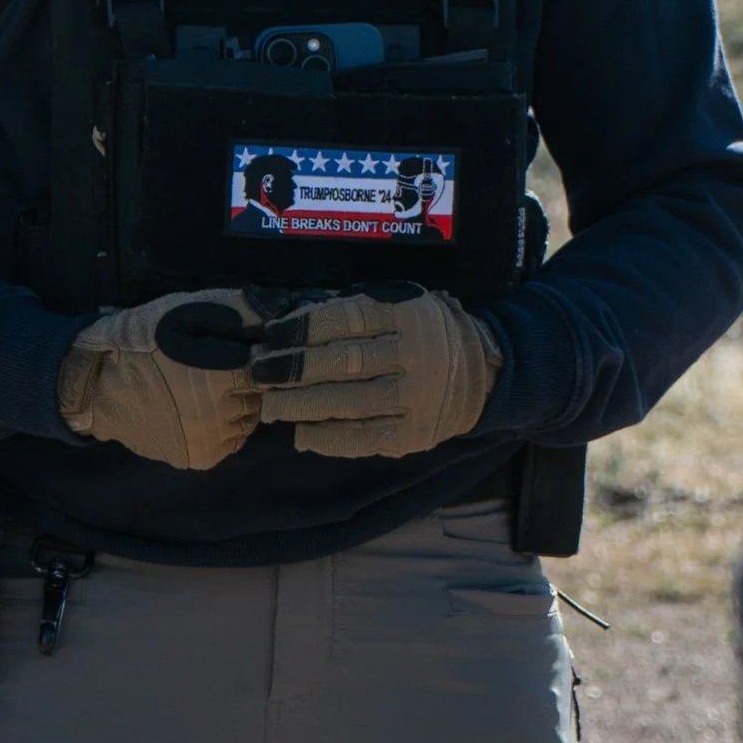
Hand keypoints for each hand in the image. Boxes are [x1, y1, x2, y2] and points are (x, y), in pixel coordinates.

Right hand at [59, 290, 267, 469]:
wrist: (98, 384)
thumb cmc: (144, 340)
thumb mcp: (187, 309)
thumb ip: (240, 308)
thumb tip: (285, 307)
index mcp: (226, 374)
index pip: (271, 364)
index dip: (255, 351)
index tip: (236, 345)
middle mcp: (225, 414)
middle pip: (261, 393)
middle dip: (246, 378)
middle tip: (215, 365)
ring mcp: (213, 440)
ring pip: (249, 419)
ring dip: (238, 403)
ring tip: (205, 388)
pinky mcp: (202, 458)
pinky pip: (231, 440)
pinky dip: (224, 426)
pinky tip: (201, 410)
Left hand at [250, 284, 500, 458]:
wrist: (482, 374)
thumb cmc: (425, 332)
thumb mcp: (402, 304)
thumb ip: (357, 311)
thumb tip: (291, 327)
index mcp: (409, 314)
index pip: (348, 319)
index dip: (304, 328)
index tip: (272, 335)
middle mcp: (416, 354)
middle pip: (344, 362)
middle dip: (294, 368)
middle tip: (259, 372)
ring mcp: (416, 398)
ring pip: (349, 403)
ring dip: (302, 405)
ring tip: (270, 404)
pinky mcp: (414, 434)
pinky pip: (364, 438)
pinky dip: (328, 438)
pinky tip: (302, 433)